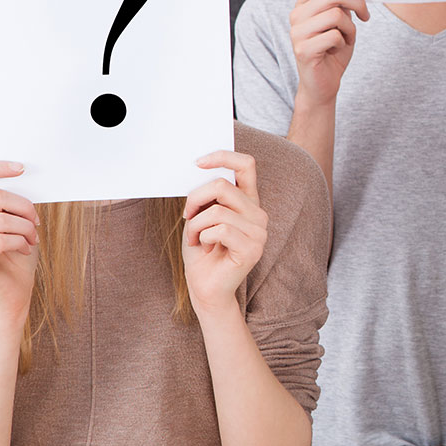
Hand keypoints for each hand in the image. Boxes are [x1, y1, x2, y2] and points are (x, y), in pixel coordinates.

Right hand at [0, 162, 39, 325]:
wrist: (13, 297)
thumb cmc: (17, 258)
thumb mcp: (17, 225)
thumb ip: (12, 205)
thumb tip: (23, 177)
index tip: (21, 168)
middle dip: (24, 207)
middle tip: (36, 222)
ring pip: (1, 219)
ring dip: (26, 228)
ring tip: (32, 239)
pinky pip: (1, 240)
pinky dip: (21, 242)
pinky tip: (26, 249)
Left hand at [182, 152, 267, 315]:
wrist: (205, 288)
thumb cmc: (201, 252)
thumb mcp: (200, 216)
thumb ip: (207, 196)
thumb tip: (199, 170)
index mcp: (248, 201)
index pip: (246, 165)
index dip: (223, 157)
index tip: (198, 162)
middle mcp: (258, 214)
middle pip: (221, 186)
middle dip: (194, 199)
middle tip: (186, 216)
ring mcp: (259, 232)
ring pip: (217, 211)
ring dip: (195, 226)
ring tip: (195, 239)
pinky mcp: (252, 249)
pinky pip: (219, 230)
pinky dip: (201, 238)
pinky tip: (204, 249)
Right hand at [290, 0, 369, 107]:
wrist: (322, 85)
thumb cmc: (333, 51)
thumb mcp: (340, 24)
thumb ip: (341, 5)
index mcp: (303, 6)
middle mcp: (297, 16)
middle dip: (357, 3)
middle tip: (365, 16)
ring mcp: (297, 33)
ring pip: (337, 15)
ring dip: (350, 28)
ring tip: (346, 38)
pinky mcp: (303, 49)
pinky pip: (335, 35)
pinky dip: (344, 42)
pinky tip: (338, 49)